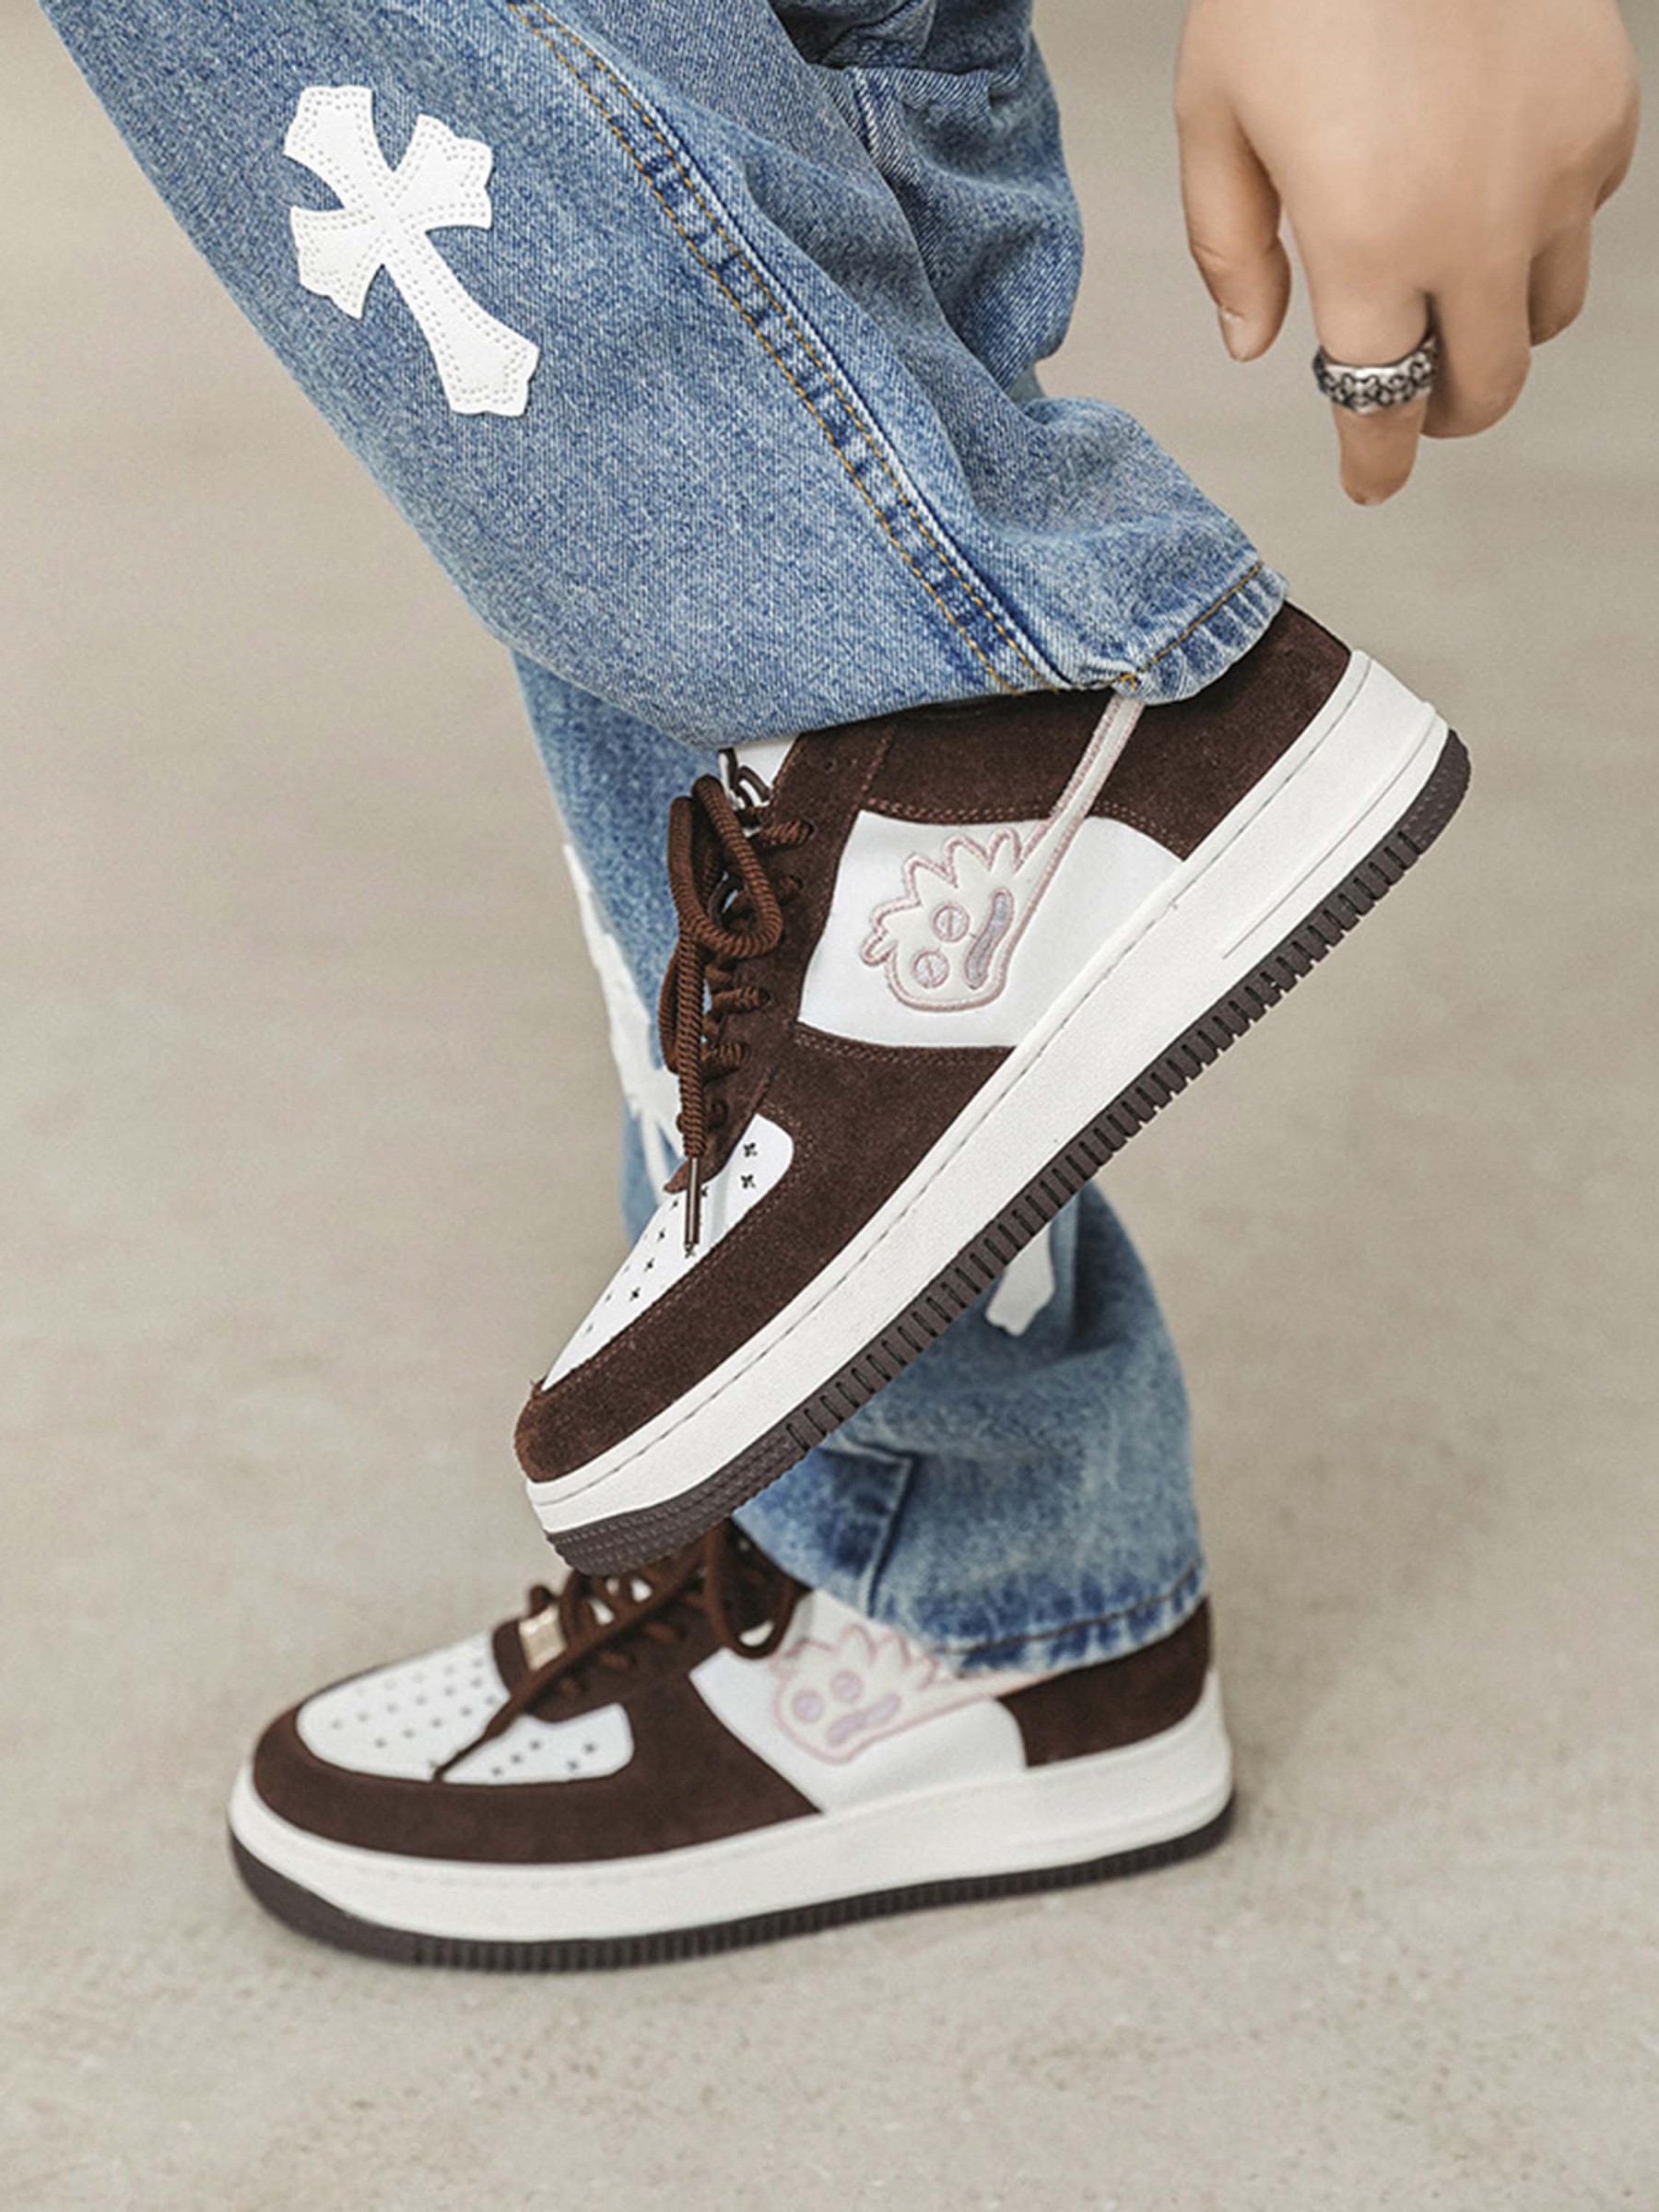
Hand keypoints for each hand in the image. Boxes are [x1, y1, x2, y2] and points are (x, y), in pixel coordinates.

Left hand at [1175, 0, 1639, 502]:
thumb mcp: (1214, 116)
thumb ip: (1231, 249)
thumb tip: (1258, 345)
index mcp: (1369, 248)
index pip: (1380, 407)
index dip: (1374, 463)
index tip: (1371, 484)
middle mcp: (1477, 230)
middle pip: (1488, 387)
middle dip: (1443, 412)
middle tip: (1408, 398)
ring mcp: (1557, 173)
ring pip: (1548, 312)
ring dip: (1498, 326)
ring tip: (1448, 291)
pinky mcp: (1606, 112)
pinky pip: (1587, 214)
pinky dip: (1542, 228)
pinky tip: (1489, 183)